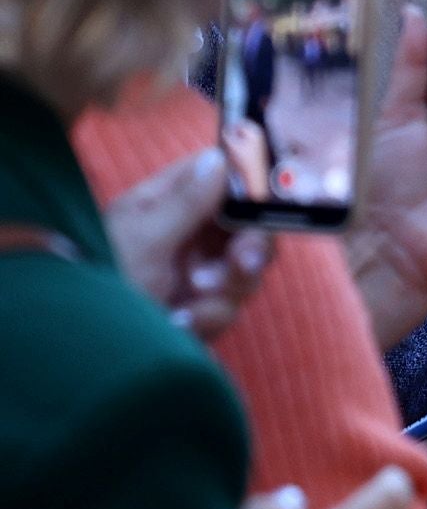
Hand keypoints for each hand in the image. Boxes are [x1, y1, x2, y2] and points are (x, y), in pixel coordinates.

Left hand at [102, 145, 273, 342]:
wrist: (83, 350)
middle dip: (248, 247)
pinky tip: (179, 323)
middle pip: (247, 226)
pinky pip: (228, 308)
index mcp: (166, 202)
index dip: (248, 187)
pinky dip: (209, 317)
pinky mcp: (198, 309)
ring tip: (190, 303)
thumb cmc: (99, 284)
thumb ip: (186, 202)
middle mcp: (185, 233)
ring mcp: (193, 272)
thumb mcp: (143, 240)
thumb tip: (219, 158)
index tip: (261, 204)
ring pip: (245, 270)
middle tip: (242, 263)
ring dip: (225, 288)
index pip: (220, 176)